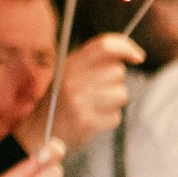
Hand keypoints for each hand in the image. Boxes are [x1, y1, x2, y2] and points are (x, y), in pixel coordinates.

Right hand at [49, 32, 142, 153]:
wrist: (38, 131)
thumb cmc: (61, 100)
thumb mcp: (69, 73)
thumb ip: (94, 61)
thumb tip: (130, 54)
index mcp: (70, 64)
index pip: (104, 46)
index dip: (126, 47)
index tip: (139, 56)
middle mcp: (73, 79)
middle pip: (117, 71)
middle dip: (115, 82)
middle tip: (98, 92)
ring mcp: (79, 101)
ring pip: (121, 94)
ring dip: (113, 102)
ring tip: (94, 106)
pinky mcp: (86, 122)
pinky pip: (116, 117)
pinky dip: (108, 120)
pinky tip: (92, 120)